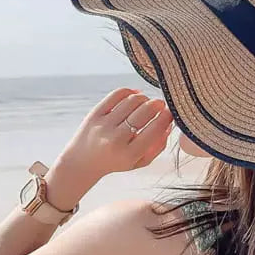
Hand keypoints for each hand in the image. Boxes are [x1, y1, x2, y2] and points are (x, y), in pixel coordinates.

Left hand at [46, 88, 173, 208]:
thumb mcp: (139, 162)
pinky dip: (129, 91)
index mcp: (129, 154)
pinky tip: (135, 95)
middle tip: (161, 104)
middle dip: (157, 104)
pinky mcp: (94, 114)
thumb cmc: (116, 161)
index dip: (166, 117)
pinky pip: (116, 95)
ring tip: (147, 102)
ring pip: (132, 101)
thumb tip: (169, 125)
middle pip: (144, 112)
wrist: (82, 162)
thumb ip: (157, 146)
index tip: (172, 112)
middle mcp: (115, 139)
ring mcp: (103, 125)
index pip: (154, 130)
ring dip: (144, 98)